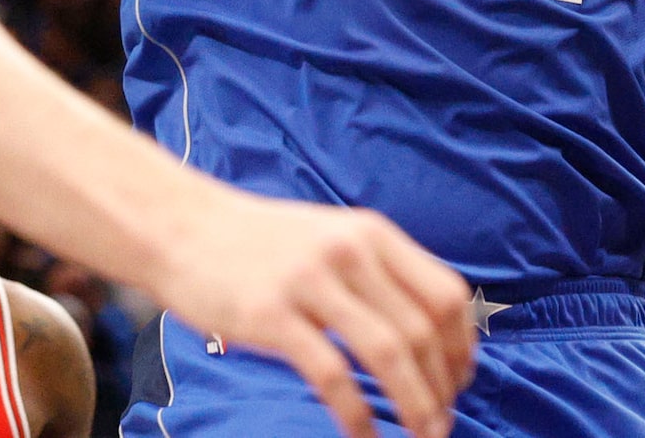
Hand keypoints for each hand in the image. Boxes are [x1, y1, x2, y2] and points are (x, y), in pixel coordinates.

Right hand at [151, 190, 476, 437]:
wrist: (183, 228)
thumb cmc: (260, 244)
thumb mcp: (332, 237)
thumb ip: (377, 272)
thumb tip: (426, 333)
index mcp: (373, 233)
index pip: (445, 294)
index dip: (462, 346)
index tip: (459, 382)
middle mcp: (351, 252)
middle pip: (422, 329)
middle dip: (441, 387)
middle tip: (441, 424)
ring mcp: (311, 282)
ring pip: (388, 352)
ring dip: (414, 404)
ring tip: (421, 436)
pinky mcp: (273, 316)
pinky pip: (332, 374)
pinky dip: (358, 414)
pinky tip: (364, 437)